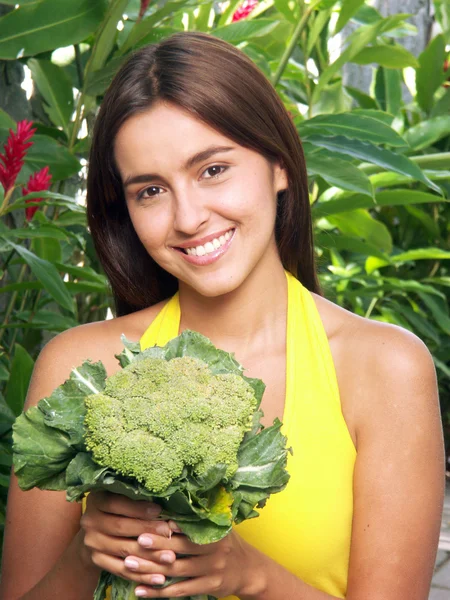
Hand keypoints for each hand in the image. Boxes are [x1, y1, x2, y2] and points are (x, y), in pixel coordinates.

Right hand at [79, 491, 172, 579]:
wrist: (95, 532)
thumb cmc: (118, 509)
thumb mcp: (122, 498)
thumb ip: (137, 499)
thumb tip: (164, 504)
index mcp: (97, 500)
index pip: (116, 503)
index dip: (138, 508)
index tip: (159, 510)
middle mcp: (90, 520)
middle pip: (120, 526)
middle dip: (147, 530)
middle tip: (169, 533)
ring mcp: (91, 542)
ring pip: (123, 550)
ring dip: (149, 555)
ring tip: (170, 557)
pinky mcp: (96, 560)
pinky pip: (121, 570)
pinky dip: (142, 574)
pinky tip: (159, 577)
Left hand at [122, 525, 258, 597]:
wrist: (249, 570)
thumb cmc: (227, 543)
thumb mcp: (220, 527)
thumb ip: (199, 519)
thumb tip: (170, 504)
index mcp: (214, 529)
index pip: (188, 527)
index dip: (168, 526)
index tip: (148, 523)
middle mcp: (215, 548)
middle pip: (179, 548)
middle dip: (155, 545)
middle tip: (135, 542)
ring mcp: (212, 569)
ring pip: (176, 570)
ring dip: (151, 568)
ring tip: (130, 565)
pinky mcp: (209, 586)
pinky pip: (180, 590)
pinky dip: (159, 591)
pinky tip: (141, 590)